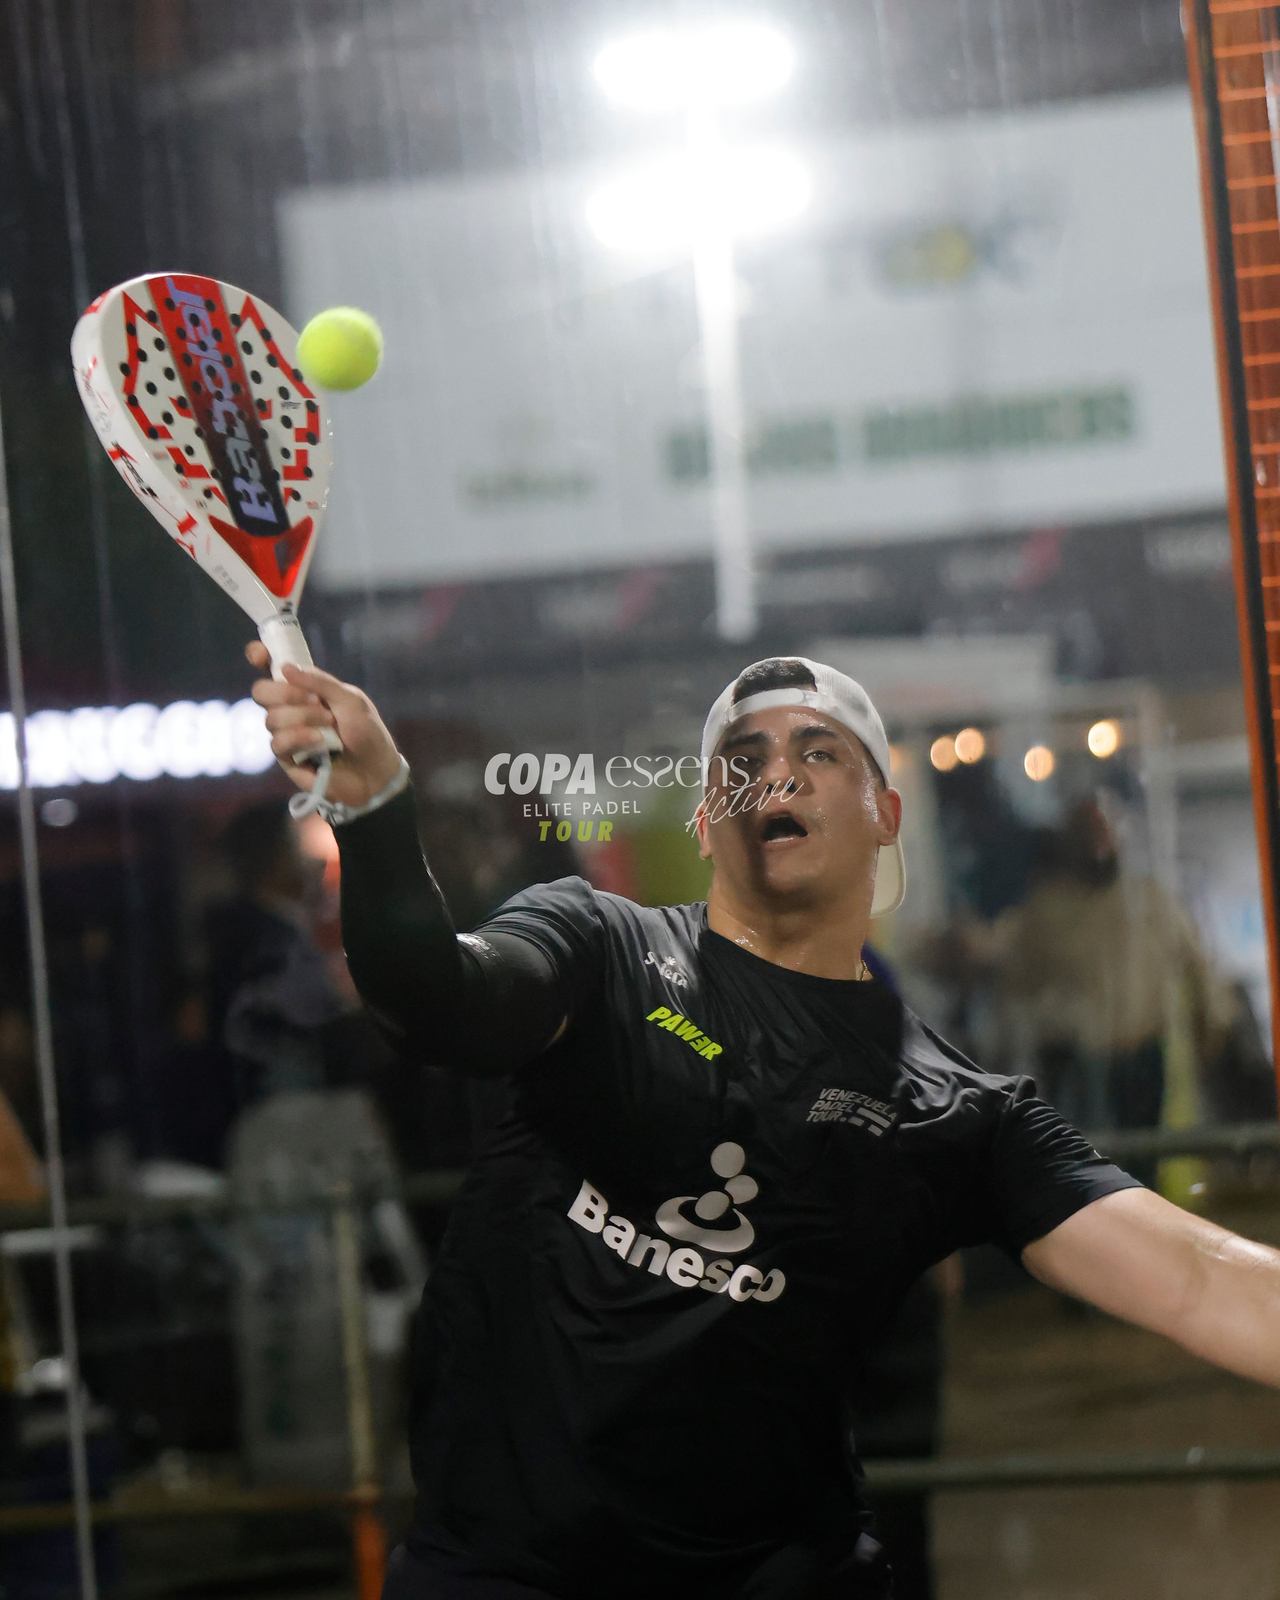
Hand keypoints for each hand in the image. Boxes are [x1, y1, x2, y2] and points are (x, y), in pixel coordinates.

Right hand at [246, 641, 403, 808]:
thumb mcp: (351, 700)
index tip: (259, 654)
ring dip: (303, 718)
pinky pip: (277, 742)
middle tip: (314, 701)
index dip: (259, 657)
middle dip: (284, 693)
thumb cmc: (367, 733)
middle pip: (261, 692)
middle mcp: (290, 709)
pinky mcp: (288, 758)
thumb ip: (321, 683)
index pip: (271, 668)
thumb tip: (285, 667)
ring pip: (271, 718)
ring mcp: (287, 733)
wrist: (375, 771)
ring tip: (330, 726)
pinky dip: (299, 738)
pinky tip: (320, 742)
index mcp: (305, 689)